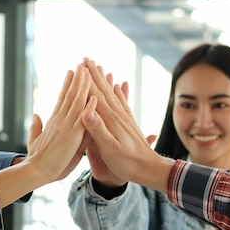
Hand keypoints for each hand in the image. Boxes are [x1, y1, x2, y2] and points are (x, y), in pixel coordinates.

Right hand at [25, 63, 91, 182]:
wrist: (36, 172)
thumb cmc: (37, 159)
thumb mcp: (35, 140)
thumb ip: (36, 127)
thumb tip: (37, 114)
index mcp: (54, 122)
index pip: (62, 99)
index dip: (67, 85)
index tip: (72, 72)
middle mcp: (60, 120)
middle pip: (70, 95)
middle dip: (77, 79)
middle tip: (82, 63)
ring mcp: (66, 127)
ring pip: (76, 102)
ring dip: (83, 85)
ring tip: (89, 70)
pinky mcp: (71, 136)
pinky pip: (83, 120)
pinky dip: (89, 108)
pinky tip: (95, 97)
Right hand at [82, 59, 173, 192]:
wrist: (150, 170)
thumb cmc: (127, 163)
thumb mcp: (109, 149)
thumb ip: (97, 130)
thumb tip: (87, 111)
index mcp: (110, 120)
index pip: (95, 96)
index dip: (86, 80)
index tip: (79, 66)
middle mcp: (118, 115)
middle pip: (103, 91)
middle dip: (94, 75)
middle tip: (86, 59)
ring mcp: (124, 118)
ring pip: (112, 94)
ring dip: (105, 80)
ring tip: (100, 68)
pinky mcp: (129, 123)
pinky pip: (122, 103)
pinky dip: (119, 92)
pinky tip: (119, 86)